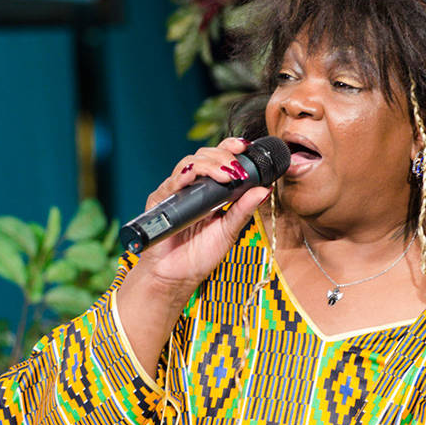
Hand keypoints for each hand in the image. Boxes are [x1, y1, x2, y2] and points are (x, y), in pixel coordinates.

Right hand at [116, 137, 270, 375]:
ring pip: (190, 162)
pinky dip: (185, 175)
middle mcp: (191, 187)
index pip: (218, 159)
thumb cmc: (198, 255)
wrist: (175, 277)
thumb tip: (265, 189)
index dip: (230, 148)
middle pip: (205, 155)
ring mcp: (175, 191)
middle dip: (223, 156)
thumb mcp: (228, 231)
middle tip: (238, 169)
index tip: (246, 147)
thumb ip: (243, 210)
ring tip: (226, 175)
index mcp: (209, 191)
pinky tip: (196, 177)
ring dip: (210, 164)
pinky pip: (172, 181)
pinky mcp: (160, 201)